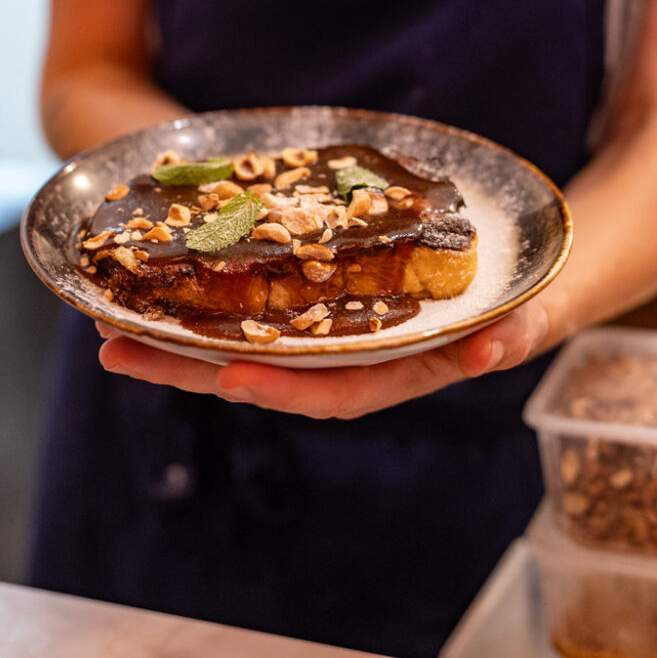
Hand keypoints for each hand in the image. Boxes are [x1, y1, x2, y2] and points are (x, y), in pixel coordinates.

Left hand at [97, 297, 548, 417]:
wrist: (537, 267)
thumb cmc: (533, 295)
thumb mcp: (532, 311)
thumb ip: (517, 333)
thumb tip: (494, 348)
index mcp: (403, 370)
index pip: (335, 390)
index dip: (283, 388)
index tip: (227, 378)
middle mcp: (361, 355)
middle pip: (269, 369)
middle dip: (194, 368)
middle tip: (119, 351)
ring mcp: (341, 324)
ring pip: (254, 338)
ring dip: (186, 340)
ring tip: (118, 328)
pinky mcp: (332, 288)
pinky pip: (268, 299)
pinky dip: (221, 299)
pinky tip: (167, 292)